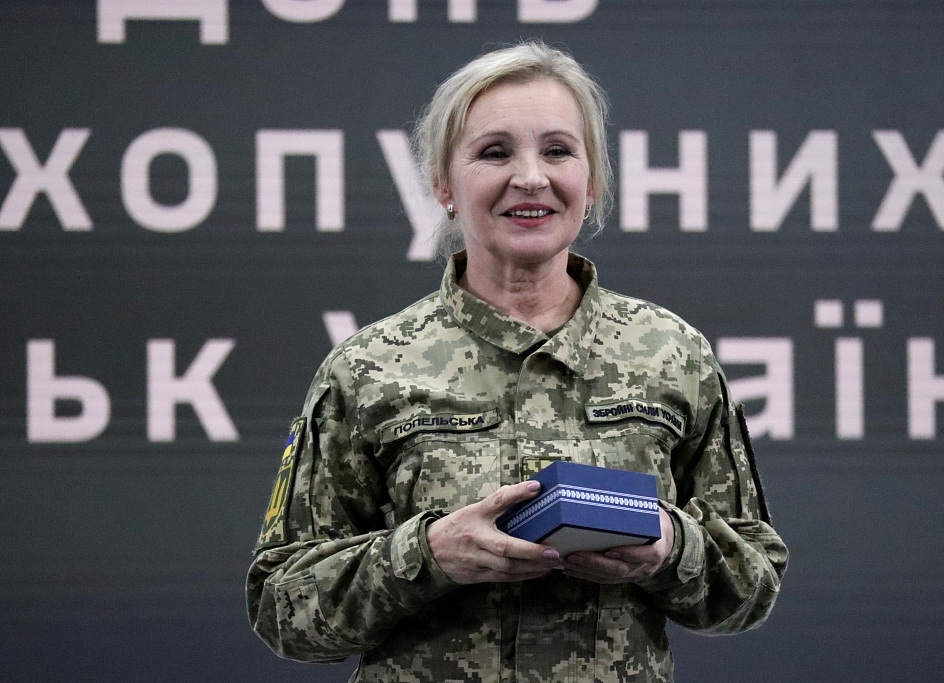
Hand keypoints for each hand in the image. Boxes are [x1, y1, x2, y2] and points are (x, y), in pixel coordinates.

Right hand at [426, 480, 561, 584]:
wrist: (430, 551)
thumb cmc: (458, 527)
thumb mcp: (475, 510)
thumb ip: (499, 502)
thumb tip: (529, 488)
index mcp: (475, 516)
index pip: (496, 502)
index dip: (515, 494)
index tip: (536, 487)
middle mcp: (475, 539)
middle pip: (504, 546)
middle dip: (530, 551)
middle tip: (554, 551)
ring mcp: (476, 560)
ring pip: (506, 567)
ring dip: (531, 567)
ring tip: (552, 563)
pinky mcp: (478, 575)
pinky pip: (503, 577)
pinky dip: (523, 576)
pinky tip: (539, 572)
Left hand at [560, 506, 675, 583]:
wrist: (665, 540)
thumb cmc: (653, 520)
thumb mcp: (651, 511)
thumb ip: (636, 505)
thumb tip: (607, 486)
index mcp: (658, 547)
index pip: (647, 554)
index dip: (630, 553)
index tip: (610, 549)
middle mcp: (646, 565)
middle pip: (621, 569)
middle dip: (596, 563)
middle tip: (575, 554)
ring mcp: (635, 574)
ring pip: (610, 577)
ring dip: (586, 570)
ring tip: (567, 561)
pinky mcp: (624, 579)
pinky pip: (604, 580)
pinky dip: (586, 575)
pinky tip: (571, 569)